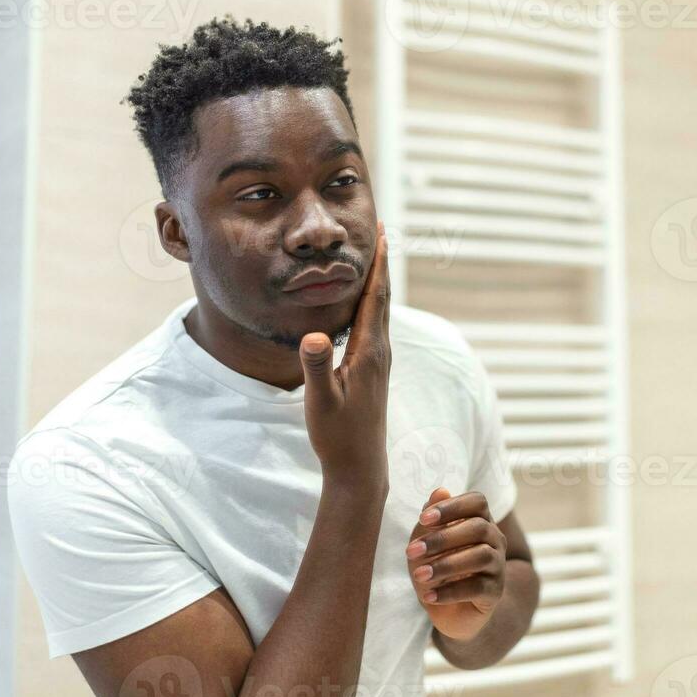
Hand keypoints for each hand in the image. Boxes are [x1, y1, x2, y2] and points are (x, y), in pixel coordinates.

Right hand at [299, 224, 391, 486]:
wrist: (360, 466)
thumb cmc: (338, 435)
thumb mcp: (320, 401)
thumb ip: (316, 367)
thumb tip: (313, 334)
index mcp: (369, 351)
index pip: (375, 296)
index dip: (379, 263)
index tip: (382, 232)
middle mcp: (380, 351)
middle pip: (382, 296)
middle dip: (382, 261)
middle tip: (380, 229)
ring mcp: (379, 360)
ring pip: (380, 310)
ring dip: (378, 280)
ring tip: (374, 256)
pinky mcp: (373, 370)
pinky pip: (374, 324)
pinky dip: (372, 302)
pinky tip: (364, 302)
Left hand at [405, 488, 506, 641]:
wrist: (450, 611)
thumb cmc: (436, 568)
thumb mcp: (426, 543)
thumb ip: (431, 520)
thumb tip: (440, 491)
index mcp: (480, 520)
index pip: (477, 502)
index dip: (452, 506)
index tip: (423, 519)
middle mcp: (495, 540)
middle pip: (479, 528)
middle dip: (442, 538)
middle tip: (411, 551)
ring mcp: (498, 566)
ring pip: (481, 556)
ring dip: (445, 565)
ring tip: (418, 575)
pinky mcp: (495, 592)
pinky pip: (478, 587)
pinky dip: (450, 592)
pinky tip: (427, 597)